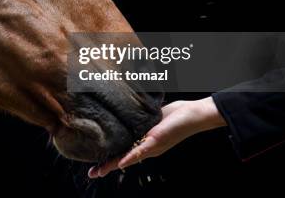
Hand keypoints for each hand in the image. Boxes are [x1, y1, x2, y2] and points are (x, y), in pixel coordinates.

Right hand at [88, 96, 225, 177]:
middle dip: (106, 167)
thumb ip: (138, 118)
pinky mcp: (155, 142)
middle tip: (91, 174)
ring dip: (112, 165)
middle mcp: (146, 148)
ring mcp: (150, 147)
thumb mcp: (151, 117)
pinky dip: (130, 158)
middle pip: (122, 159)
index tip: (95, 165)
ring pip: (127, 158)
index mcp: (144, 143)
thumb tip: (124, 110)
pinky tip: (120, 163)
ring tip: (99, 172)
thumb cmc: (175, 114)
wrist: (193, 115)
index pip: (123, 152)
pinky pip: (140, 152)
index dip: (109, 158)